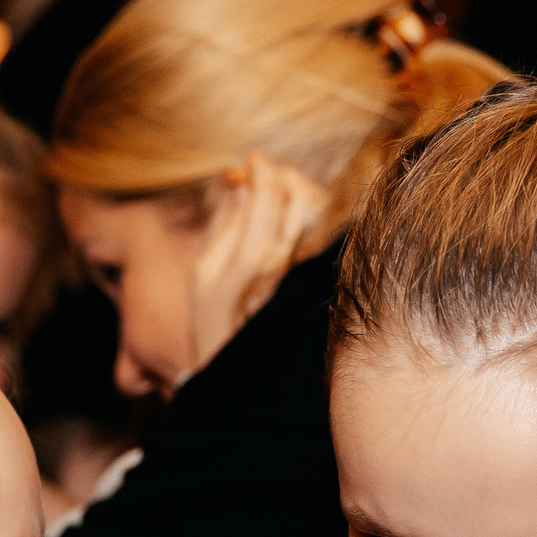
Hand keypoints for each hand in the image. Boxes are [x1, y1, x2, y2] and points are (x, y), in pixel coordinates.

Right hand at [186, 153, 328, 376]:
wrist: (246, 374)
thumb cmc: (216, 321)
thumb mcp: (203, 273)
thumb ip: (223, 223)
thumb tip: (237, 180)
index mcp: (252, 258)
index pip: (267, 190)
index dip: (261, 167)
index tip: (252, 162)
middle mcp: (289, 263)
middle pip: (301, 194)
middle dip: (285, 176)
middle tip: (268, 178)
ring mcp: (311, 273)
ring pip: (323, 211)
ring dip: (304, 193)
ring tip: (283, 199)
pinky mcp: (322, 281)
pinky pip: (332, 234)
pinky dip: (320, 217)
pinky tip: (302, 223)